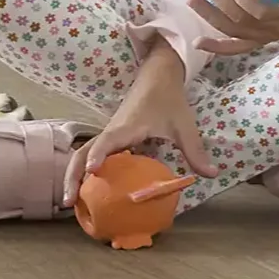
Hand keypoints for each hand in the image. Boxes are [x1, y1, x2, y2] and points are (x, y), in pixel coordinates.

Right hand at [65, 45, 213, 205]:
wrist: (158, 74)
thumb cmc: (169, 98)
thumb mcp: (184, 126)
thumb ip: (195, 151)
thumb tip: (212, 175)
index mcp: (127, 126)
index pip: (107, 140)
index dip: (98, 155)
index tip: (92, 171)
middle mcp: (112, 130)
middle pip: (82, 151)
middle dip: (72, 176)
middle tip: (66, 203)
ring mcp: (109, 133)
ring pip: (82, 153)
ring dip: (73, 175)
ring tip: (69, 202)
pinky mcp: (111, 136)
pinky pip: (92, 153)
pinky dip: (83, 170)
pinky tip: (86, 191)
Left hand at [190, 0, 278, 55]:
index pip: (262, 12)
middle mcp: (278, 27)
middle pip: (242, 20)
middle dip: (219, 0)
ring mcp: (267, 36)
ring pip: (234, 31)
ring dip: (210, 16)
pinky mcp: (258, 39)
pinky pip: (236, 48)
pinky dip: (216, 47)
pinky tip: (197, 43)